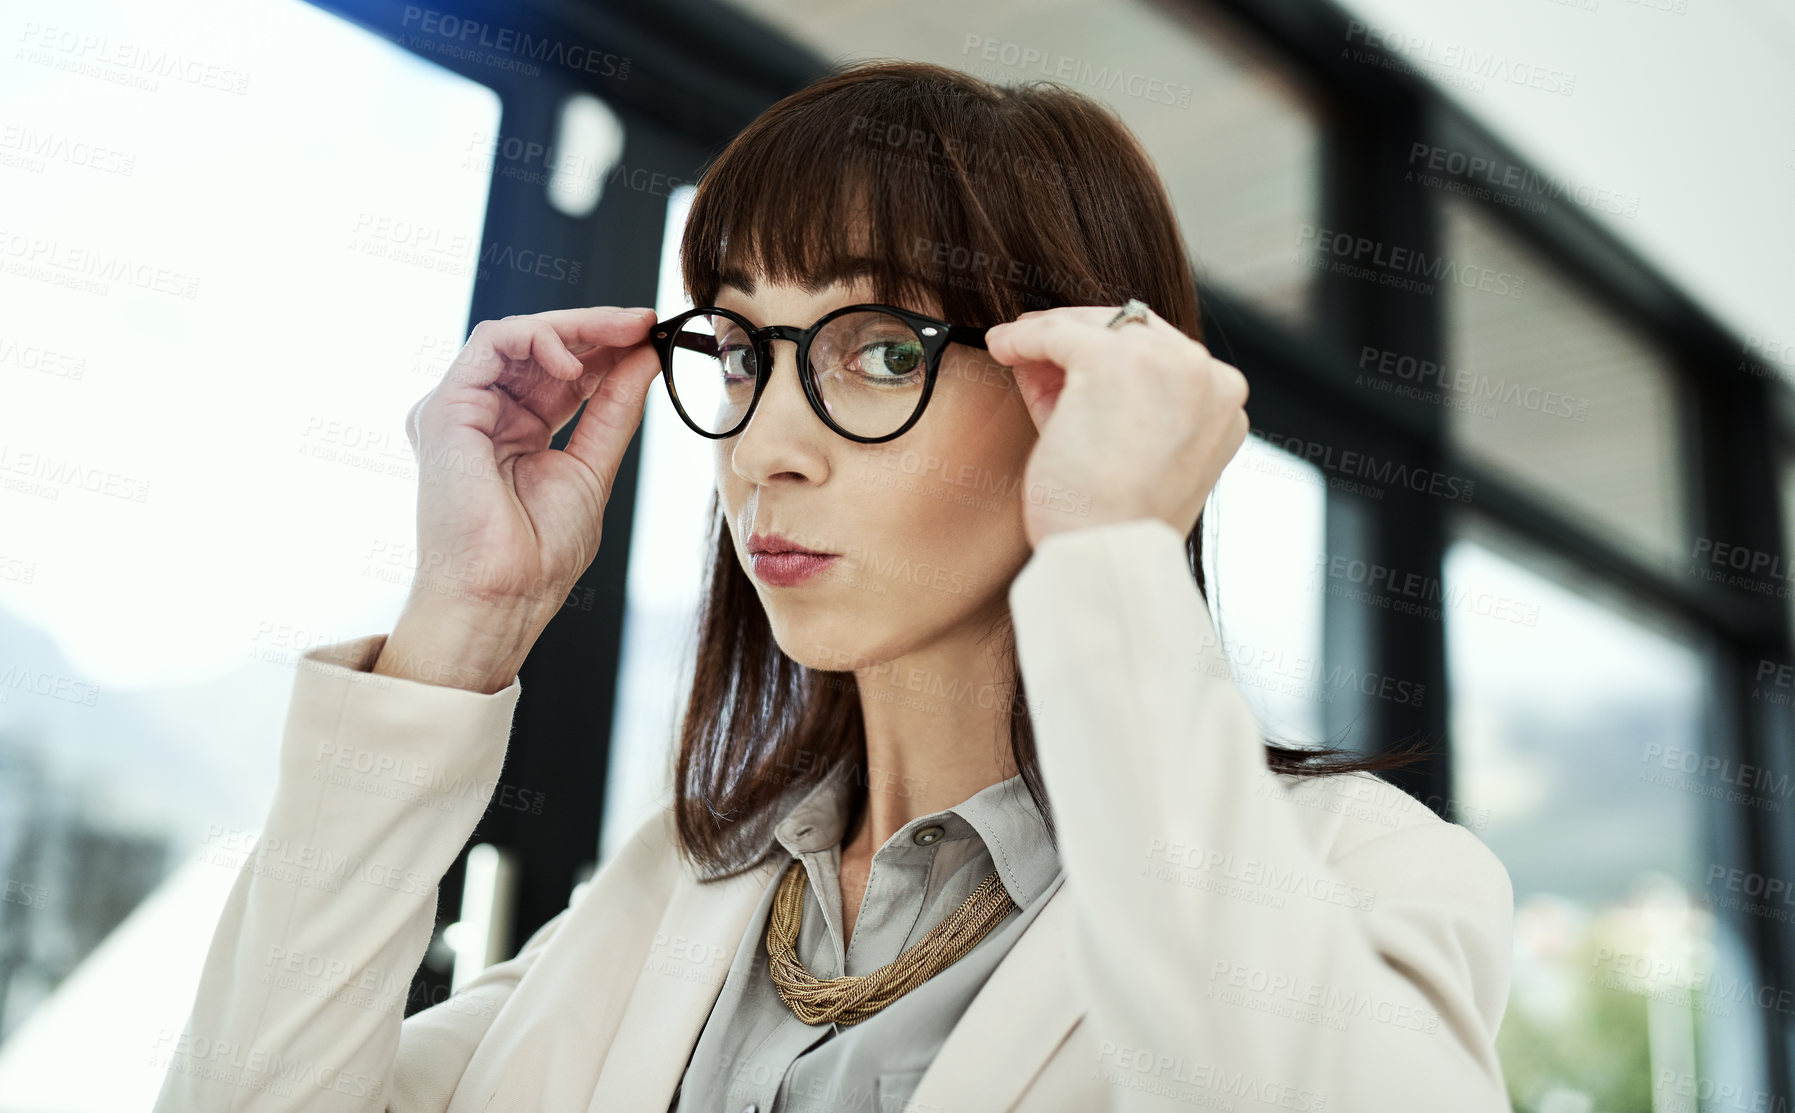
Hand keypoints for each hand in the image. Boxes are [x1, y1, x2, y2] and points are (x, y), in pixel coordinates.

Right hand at [374, 306, 662, 691]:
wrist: (505, 593)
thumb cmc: (539, 553)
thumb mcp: (593, 464)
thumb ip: (615, 408)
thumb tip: (645, 357)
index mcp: (516, 431)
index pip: (562, 372)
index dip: (606, 349)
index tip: (651, 336)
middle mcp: (484, 415)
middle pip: (541, 349)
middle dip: (597, 329)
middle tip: (644, 322)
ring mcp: (462, 408)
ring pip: (517, 336)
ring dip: (576, 327)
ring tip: (623, 333)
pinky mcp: (445, 406)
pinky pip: (491, 343)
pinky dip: (538, 339)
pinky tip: (576, 364)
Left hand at [982, 304, 1249, 549]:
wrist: (1108, 553)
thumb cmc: (1113, 523)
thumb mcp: (1130, 453)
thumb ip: (1111, 402)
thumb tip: (1052, 358)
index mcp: (1223, 401)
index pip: (1162, 354)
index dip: (1109, 353)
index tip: (1065, 362)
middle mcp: (1207, 374)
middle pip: (1132, 331)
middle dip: (1078, 338)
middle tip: (1031, 346)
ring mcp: (1167, 363)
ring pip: (1097, 325)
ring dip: (1050, 334)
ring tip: (1012, 347)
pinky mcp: (1116, 361)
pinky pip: (1057, 333)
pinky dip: (1024, 337)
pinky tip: (1001, 347)